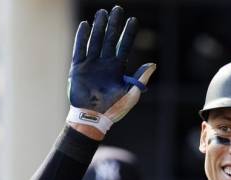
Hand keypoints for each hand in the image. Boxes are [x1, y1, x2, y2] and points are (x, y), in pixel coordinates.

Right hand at [68, 6, 155, 138]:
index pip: (124, 46)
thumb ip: (140, 78)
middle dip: (114, 24)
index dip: (128, 33)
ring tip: (102, 13)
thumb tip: (153, 64)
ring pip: (95, 40)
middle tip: (117, 9)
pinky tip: (85, 25)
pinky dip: (82, 37)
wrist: (93, 118)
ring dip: (99, 27)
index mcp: (118, 68)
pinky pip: (79, 49)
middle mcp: (105, 63)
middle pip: (110, 39)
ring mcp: (91, 64)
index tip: (133, 20)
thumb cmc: (114, 109)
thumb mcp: (131, 94)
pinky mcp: (77, 68)